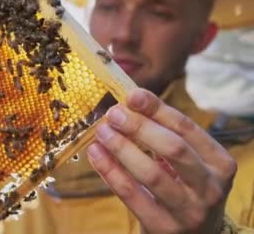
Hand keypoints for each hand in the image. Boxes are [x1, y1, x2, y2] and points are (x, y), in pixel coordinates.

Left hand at [86, 88, 236, 233]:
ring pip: (152, 174)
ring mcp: (189, 210)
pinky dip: (110, 171)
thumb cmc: (186, 190)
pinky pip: (131, 195)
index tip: (132, 95)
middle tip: (114, 114)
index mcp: (220, 163)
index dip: (157, 109)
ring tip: (101, 131)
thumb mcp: (188, 163)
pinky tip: (96, 154)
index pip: (186, 129)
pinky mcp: (164, 227)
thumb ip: (165, 135)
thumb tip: (131, 101)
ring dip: (122, 148)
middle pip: (173, 149)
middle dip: (140, 127)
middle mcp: (210, 187)